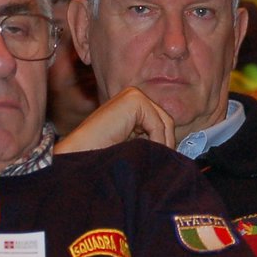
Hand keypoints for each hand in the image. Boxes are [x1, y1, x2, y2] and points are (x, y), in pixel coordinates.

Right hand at [57, 87, 178, 154]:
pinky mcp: (133, 99)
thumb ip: (150, 139)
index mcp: (130, 106)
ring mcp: (132, 95)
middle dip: (167, 143)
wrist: (80, 158)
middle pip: (164, 120)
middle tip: (165, 162)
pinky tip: (145, 152)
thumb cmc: (103, 157)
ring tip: (152, 161)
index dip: (165, 143)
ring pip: (164, 122)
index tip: (165, 160)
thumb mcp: (133, 145)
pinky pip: (158, 124)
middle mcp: (132, 96)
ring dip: (162, 145)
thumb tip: (175, 147)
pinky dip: (157, 141)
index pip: (160, 122)